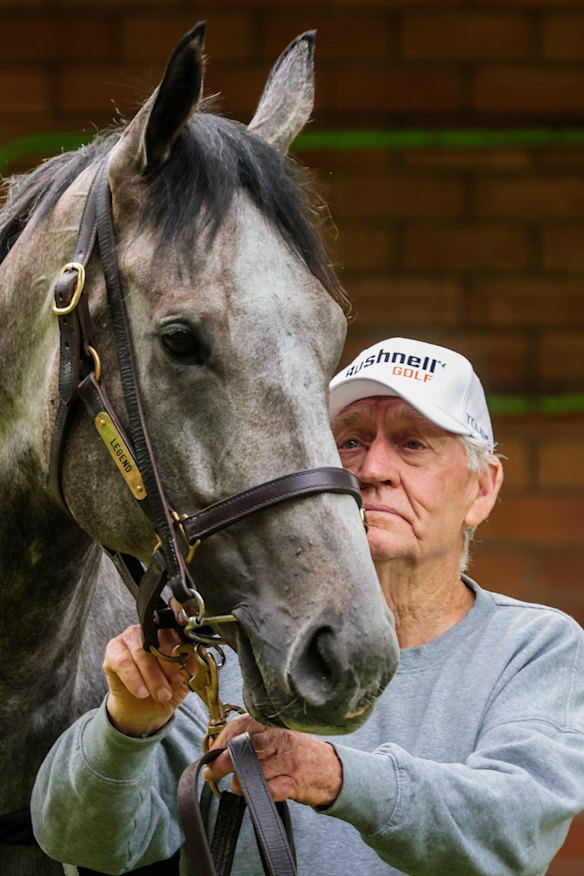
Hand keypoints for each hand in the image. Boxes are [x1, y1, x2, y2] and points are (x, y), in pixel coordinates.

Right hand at [103, 623, 196, 737]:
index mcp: (169, 630)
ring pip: (141, 650)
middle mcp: (149, 628)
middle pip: (159, 637)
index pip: (175, 618)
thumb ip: (193, 663)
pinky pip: (123, 661)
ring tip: (162, 694)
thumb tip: (201, 652)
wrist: (145, 710)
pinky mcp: (113, 651)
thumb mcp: (186, 678)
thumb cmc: (167, 687)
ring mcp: (129, 637)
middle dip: (170, 663)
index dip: (180, 616)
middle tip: (177, 682)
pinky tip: (142, 692)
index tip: (184, 624)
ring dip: (153, 675)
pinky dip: (134, 678)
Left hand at [204, 714, 342, 807]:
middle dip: (224, 760)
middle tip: (211, 772)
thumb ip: (250, 739)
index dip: (223, 739)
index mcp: (274, 725)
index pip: (242, 724)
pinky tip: (254, 795)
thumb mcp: (276, 739)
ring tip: (237, 786)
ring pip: (256, 770)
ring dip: (240, 782)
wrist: (332, 770)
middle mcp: (281, 739)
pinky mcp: (295, 782)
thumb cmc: (296, 754)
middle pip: (246, 746)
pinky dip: (259, 794)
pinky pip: (271, 789)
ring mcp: (289, 760)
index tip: (211, 753)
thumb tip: (215, 748)